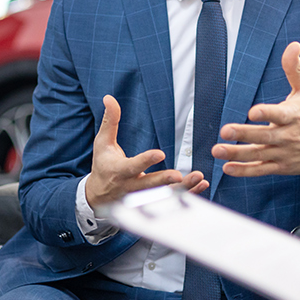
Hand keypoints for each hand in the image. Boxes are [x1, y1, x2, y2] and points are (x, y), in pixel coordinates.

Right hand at [85, 95, 209, 207]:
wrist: (98, 196)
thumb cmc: (102, 165)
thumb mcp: (102, 143)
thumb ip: (110, 121)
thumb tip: (109, 98)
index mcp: (119, 171)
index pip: (133, 166)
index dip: (146, 161)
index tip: (160, 154)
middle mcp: (131, 186)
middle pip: (149, 184)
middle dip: (164, 180)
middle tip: (178, 176)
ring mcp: (143, 197)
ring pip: (164, 195)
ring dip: (183, 188)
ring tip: (198, 178)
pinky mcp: (152, 201)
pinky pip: (172, 199)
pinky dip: (188, 193)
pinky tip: (201, 184)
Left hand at [214, 42, 299, 175]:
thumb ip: (294, 68)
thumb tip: (293, 45)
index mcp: (294, 116)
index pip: (279, 115)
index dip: (266, 114)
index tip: (253, 112)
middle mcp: (289, 136)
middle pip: (264, 136)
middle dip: (244, 134)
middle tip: (224, 131)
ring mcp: (284, 153)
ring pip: (259, 155)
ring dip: (237, 154)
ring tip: (217, 150)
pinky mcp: (281, 166)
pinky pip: (261, 170)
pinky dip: (244, 171)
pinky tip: (227, 168)